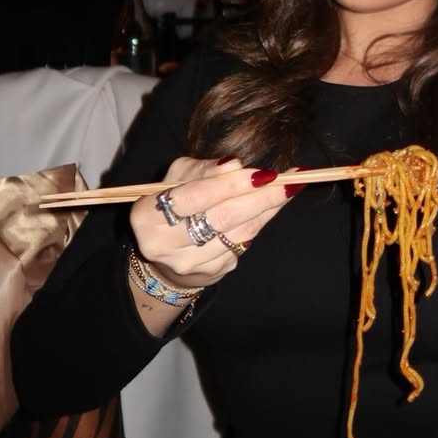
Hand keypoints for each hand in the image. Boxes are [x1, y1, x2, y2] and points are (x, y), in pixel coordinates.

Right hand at [129, 156, 286, 291]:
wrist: (168, 251)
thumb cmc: (176, 202)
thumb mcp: (180, 176)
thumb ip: (205, 169)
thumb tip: (234, 165)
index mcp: (147, 214)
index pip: (195, 196)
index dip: (231, 184)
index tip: (263, 173)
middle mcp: (163, 243)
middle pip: (222, 217)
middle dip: (260, 197)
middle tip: (289, 181)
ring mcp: (188, 262)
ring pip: (239, 232)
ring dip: (269, 208)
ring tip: (289, 188)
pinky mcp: (210, 272)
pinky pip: (244, 243)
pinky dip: (262, 222)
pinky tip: (274, 207)